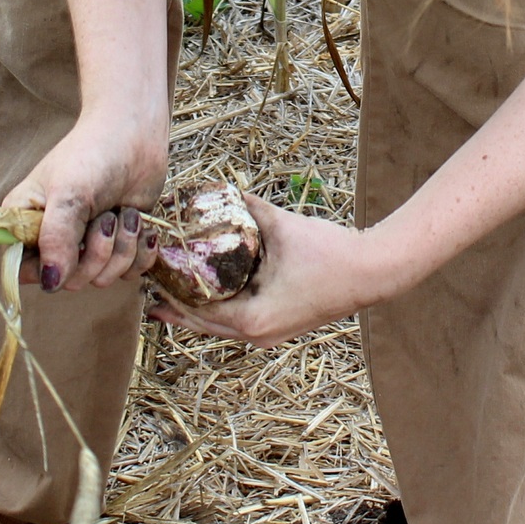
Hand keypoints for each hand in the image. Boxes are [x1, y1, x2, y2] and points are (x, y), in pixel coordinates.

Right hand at [5, 111, 163, 292]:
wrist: (136, 133)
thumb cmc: (93, 154)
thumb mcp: (69, 193)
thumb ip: (56, 239)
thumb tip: (50, 284)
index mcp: (26, 223)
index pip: (24, 272)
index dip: (49, 270)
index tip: (71, 247)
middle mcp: (54, 239)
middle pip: (70, 281)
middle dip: (96, 252)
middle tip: (105, 216)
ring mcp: (88, 244)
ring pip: (103, 279)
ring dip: (121, 247)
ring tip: (122, 213)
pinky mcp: (118, 245)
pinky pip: (130, 273)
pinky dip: (140, 250)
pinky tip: (139, 222)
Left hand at [147, 195, 400, 346]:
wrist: (373, 271)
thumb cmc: (330, 252)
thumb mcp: (281, 225)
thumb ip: (248, 207)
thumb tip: (220, 188)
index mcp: (252, 319)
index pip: (196, 312)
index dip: (170, 295)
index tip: (151, 278)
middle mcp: (258, 335)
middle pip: (203, 325)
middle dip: (176, 307)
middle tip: (151, 288)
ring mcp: (270, 335)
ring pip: (220, 327)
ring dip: (197, 310)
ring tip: (173, 292)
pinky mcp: (281, 327)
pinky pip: (238, 323)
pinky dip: (220, 309)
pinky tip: (211, 292)